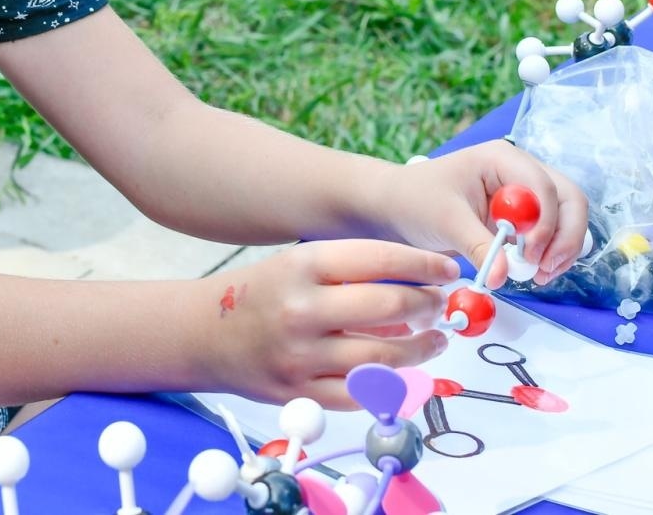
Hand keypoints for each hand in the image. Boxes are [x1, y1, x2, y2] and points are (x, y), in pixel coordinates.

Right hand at [199, 240, 455, 408]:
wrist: (204, 334)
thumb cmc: (262, 293)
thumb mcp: (298, 263)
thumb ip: (352, 271)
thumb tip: (418, 281)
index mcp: (303, 266)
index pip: (379, 259)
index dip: (422, 265)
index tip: (448, 271)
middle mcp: (302, 309)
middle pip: (387, 307)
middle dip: (426, 306)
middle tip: (440, 306)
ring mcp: (300, 356)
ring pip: (381, 357)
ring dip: (419, 349)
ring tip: (434, 339)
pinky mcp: (299, 393)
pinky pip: (359, 394)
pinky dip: (388, 384)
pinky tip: (402, 371)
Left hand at [387, 139, 588, 287]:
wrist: (398, 207)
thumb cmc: (416, 200)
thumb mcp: (446, 222)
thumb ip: (478, 247)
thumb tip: (502, 277)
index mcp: (502, 159)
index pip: (543, 187)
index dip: (545, 223)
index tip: (529, 255)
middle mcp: (521, 171)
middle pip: (568, 199)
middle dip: (564, 236)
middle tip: (545, 269)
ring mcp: (525, 194)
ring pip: (566, 217)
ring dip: (562, 248)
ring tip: (540, 275)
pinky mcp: (522, 217)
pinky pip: (551, 233)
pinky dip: (550, 253)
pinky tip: (534, 272)